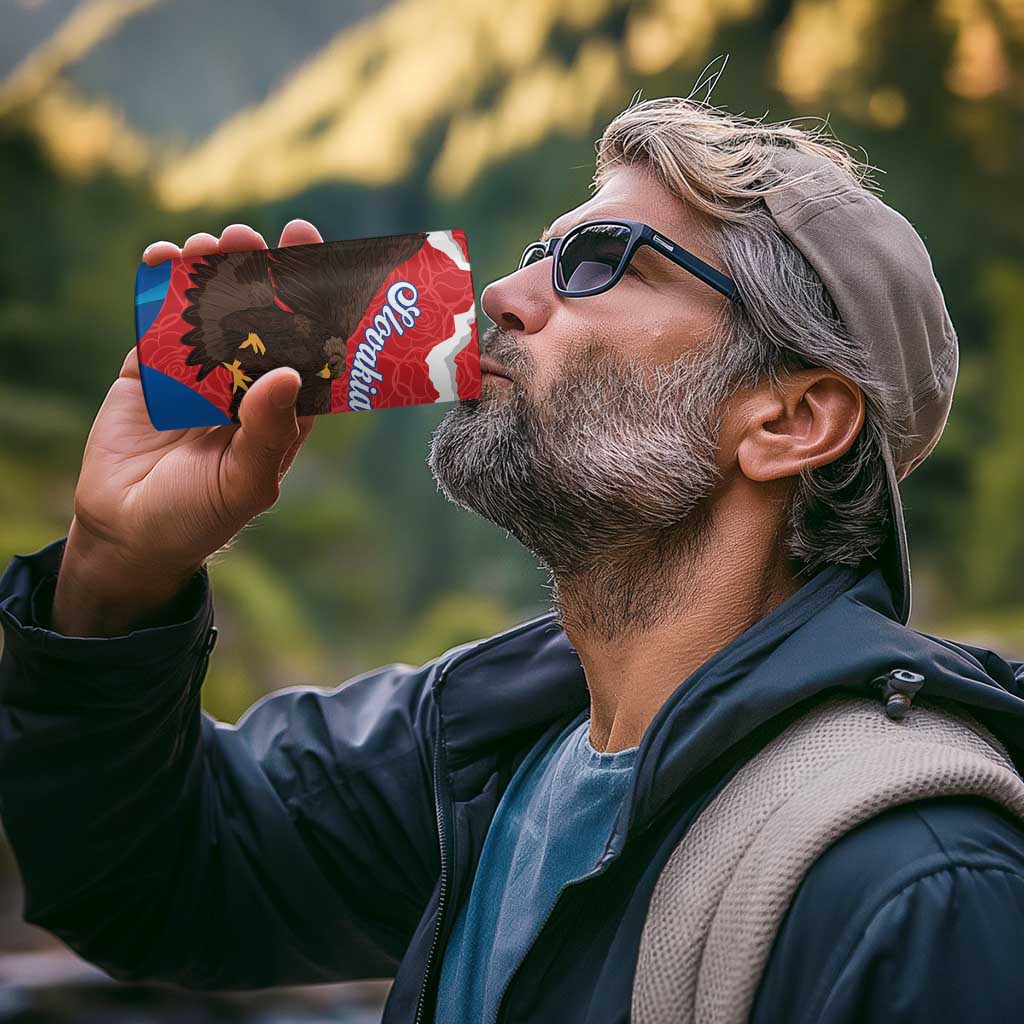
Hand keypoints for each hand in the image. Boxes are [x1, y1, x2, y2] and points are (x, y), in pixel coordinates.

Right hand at [53, 220, 323, 634]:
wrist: (126, 533)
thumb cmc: (199, 517)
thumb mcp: (244, 482)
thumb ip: (267, 431)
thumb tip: (287, 373)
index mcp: (282, 408)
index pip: (307, 348)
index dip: (313, 304)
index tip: (315, 257)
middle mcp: (246, 383)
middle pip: (260, 317)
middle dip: (260, 274)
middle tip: (255, 237)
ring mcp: (198, 372)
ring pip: (210, 310)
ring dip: (213, 272)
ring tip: (211, 243)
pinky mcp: (151, 369)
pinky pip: (158, 320)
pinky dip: (160, 287)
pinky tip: (163, 258)